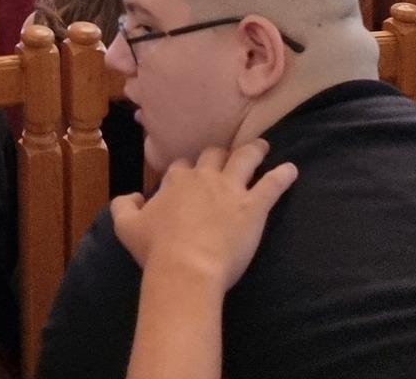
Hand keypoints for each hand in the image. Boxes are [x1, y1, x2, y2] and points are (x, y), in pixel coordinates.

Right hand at [110, 139, 297, 292]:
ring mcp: (231, 189)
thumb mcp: (125, 228)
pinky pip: (272, 185)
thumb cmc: (155, 250)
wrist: (186, 268)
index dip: (186, 169)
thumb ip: (123, 205)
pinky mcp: (253, 206)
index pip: (182, 165)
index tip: (189, 175)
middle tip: (228, 155)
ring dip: (254, 151)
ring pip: (245, 159)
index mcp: (176, 181)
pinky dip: (283, 175)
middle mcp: (204, 177)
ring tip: (262, 147)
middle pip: (214, 155)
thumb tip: (132, 195)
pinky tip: (292, 170)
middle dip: (220, 153)